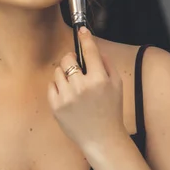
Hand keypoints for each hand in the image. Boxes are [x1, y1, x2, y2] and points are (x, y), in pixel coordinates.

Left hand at [48, 27, 127, 152]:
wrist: (102, 139)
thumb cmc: (111, 111)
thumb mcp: (117, 86)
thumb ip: (107, 65)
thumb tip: (94, 49)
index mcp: (99, 80)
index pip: (90, 51)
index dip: (85, 38)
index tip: (81, 30)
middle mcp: (81, 87)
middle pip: (68, 58)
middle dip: (71, 59)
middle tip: (77, 68)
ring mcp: (67, 97)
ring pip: (58, 71)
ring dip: (65, 74)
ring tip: (75, 86)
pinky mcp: (56, 106)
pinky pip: (51, 85)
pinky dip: (58, 87)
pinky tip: (69, 96)